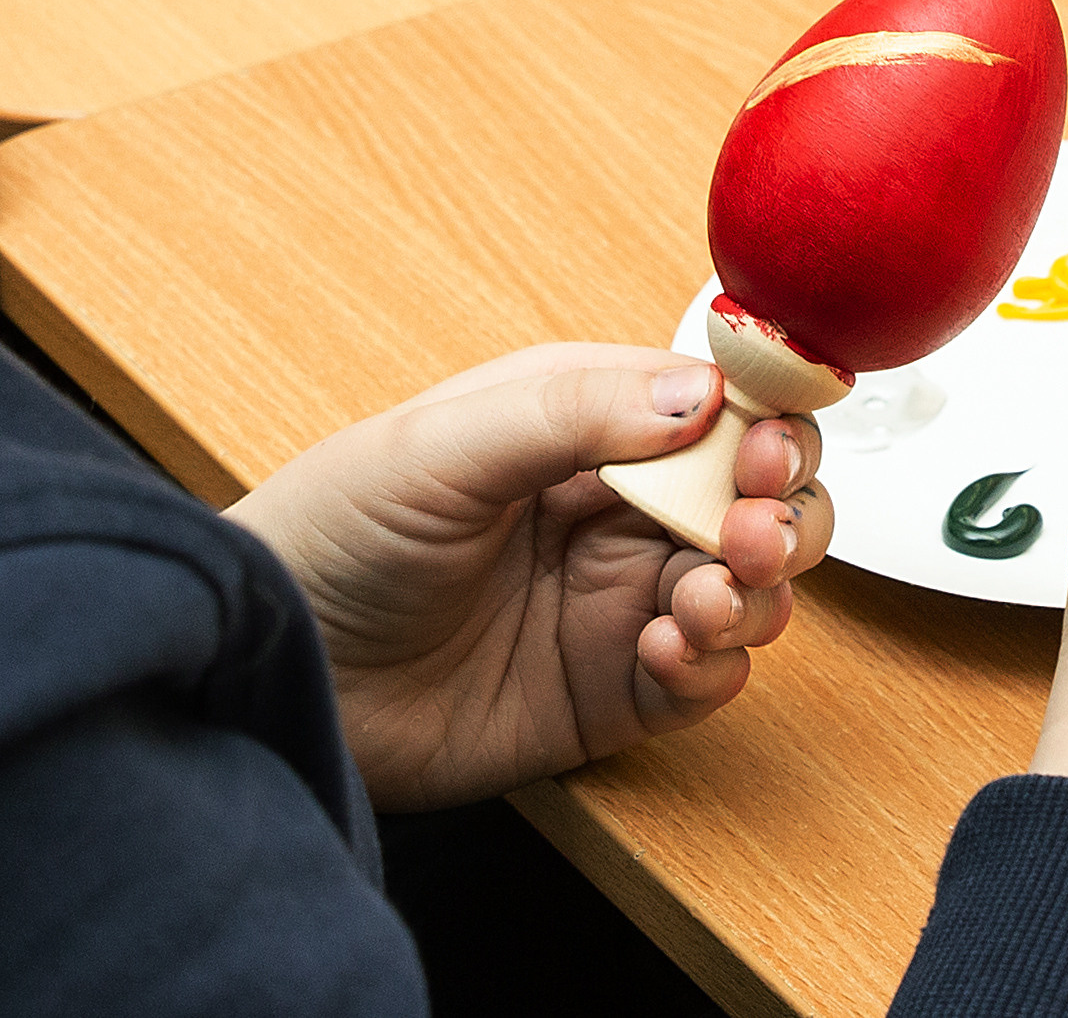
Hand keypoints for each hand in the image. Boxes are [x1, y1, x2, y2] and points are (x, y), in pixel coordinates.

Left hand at [225, 343, 833, 810]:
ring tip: (699, 600)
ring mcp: (620, 600)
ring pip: (753, 588)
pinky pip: (707, 678)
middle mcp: (619, 510)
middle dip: (783, 511)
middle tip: (753, 530)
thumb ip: (572, 413)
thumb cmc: (326, 539)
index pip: (719, 406)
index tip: (770, 445)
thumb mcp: (438, 448)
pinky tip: (660, 653)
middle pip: (760, 498)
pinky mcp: (614, 690)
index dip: (767, 421)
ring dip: (757, 592)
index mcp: (586, 426)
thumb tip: (701, 393)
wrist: (268, 678)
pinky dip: (710, 666)